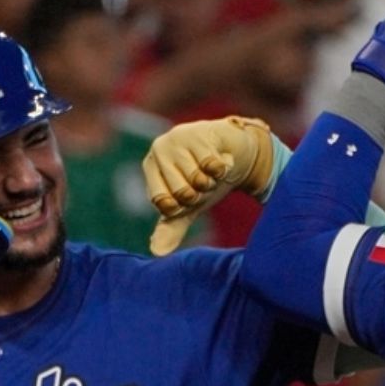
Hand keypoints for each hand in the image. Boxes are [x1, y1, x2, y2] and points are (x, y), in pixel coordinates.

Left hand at [142, 116, 273, 255]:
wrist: (233, 151)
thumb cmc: (204, 179)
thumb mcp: (188, 206)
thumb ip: (172, 227)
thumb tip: (156, 252)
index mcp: (151, 167)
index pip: (162, 201)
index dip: (182, 205)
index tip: (190, 197)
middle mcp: (160, 150)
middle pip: (182, 191)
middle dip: (200, 193)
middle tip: (203, 181)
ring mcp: (178, 139)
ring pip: (198, 179)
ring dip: (212, 181)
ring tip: (211, 169)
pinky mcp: (200, 133)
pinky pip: (213, 166)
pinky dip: (222, 168)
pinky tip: (221, 159)